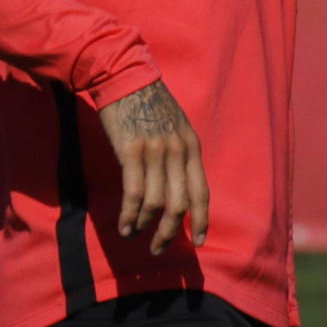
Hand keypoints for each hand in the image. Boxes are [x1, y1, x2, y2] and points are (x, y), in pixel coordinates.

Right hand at [98, 80, 209, 255]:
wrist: (124, 77)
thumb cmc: (147, 103)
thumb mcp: (175, 125)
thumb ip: (179, 153)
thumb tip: (178, 185)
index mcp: (191, 146)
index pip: (202, 192)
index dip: (201, 220)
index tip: (198, 242)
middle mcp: (178, 151)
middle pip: (180, 204)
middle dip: (170, 233)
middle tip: (158, 249)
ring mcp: (155, 151)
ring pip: (156, 203)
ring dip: (144, 225)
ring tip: (133, 235)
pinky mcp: (131, 151)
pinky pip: (134, 193)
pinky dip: (129, 215)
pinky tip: (124, 226)